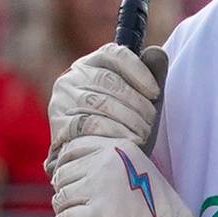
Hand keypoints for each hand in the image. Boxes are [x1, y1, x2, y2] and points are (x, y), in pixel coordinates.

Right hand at [46, 43, 168, 175]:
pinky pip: (91, 124)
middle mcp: (72, 78)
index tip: (154, 92)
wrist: (102, 164)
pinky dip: (114, 133)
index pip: (114, 54)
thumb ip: (151, 77)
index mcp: (92, 64)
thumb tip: (156, 52)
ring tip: (142, 134)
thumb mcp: (141, 103)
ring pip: (100, 102)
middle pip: (109, 80)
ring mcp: (63, 100)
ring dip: (129, 120)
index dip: (138, 71)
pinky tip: (126, 141)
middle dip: (137, 103)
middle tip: (150, 121)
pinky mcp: (60, 124)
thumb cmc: (123, 129)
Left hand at [51, 136, 198, 216]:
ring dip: (67, 215)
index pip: (74, 150)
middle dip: (68, 196)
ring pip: (61, 199)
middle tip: (81, 213)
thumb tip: (62, 172)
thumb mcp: (140, 175)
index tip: (73, 188)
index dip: (68, 172)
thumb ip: (110, 168)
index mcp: (120, 149)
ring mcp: (101, 189)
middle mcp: (109, 163)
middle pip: (64, 176)